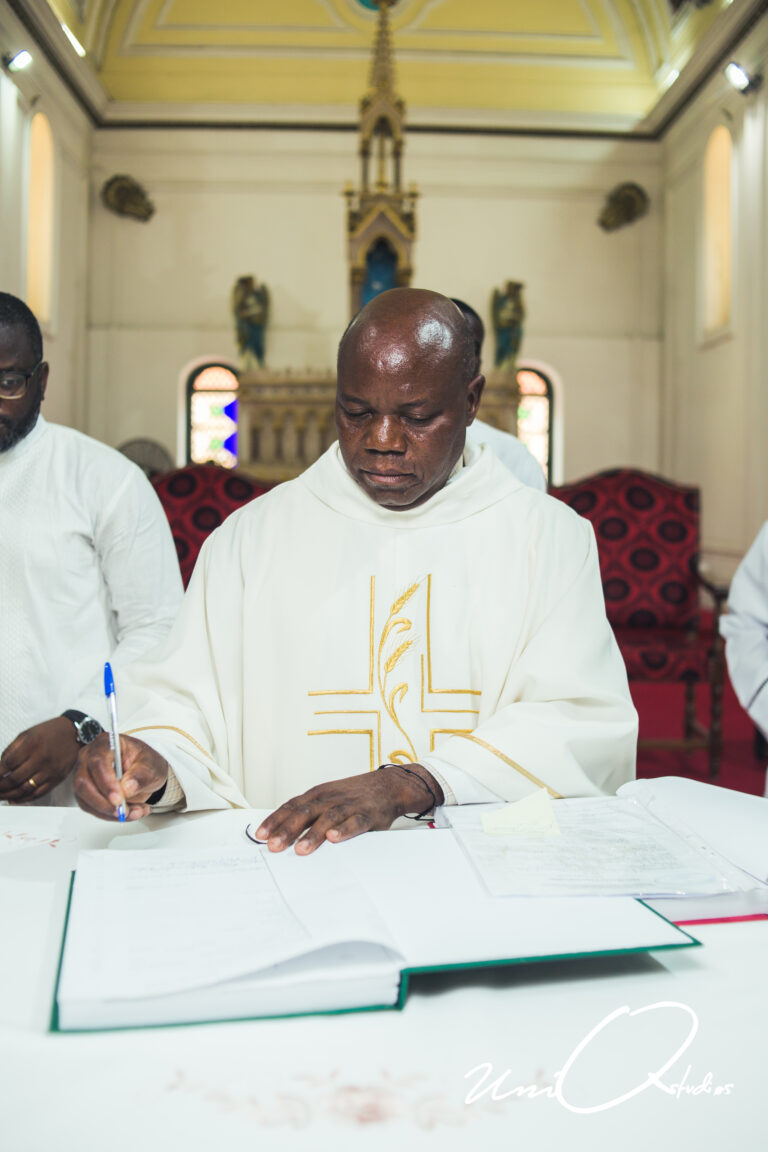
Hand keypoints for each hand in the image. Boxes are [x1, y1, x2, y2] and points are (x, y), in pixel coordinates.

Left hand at [0, 717, 79, 802]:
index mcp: (32, 744)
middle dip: (0, 787)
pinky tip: (15, 799)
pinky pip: (38, 793)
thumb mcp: (28, 733)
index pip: (8, 764)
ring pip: (24, 789)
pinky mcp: (57, 779)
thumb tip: (0, 766)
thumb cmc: (50, 732)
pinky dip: (24, 799)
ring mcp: (50, 770)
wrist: (74, 734)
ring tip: (1, 796)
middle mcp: (41, 758)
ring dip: (9, 795)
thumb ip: (12, 749)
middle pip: (14, 779)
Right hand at [73, 734, 168, 821]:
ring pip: (84, 798)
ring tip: (134, 812)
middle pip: (84, 782)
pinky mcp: (85, 792)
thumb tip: (127, 788)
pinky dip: (109, 815)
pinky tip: (129, 813)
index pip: (98, 762)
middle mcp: (89, 757)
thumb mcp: (152, 765)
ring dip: (108, 812)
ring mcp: (84, 775)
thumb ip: (141, 774)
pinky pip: (91, 808)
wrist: (145, 772)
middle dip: (103, 802)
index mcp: (106, 743)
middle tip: (122, 811)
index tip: (118, 799)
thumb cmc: (145, 762)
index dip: (106, 782)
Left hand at [254, 763, 443, 854]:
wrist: (389, 786)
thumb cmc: (353, 796)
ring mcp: (349, 805)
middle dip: (287, 830)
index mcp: (317, 794)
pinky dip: (344, 830)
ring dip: (313, 835)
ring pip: (327, 819)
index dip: (275, 821)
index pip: (291, 806)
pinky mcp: (367, 815)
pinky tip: (334, 839)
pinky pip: (354, 823)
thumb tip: (281, 833)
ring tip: (300, 850)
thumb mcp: (328, 799)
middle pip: (304, 813)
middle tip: (273, 847)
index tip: (260, 836)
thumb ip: (309, 814)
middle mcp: (330, 798)